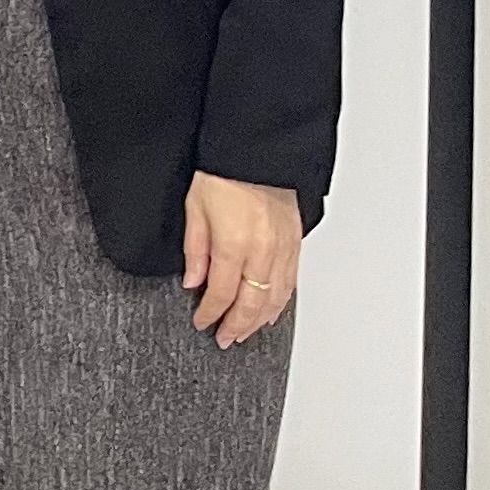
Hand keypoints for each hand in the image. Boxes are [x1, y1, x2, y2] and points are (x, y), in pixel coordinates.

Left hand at [184, 170, 303, 346]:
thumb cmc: (222, 173)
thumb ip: (195, 249)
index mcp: (233, 244)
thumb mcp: (194, 208)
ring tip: (245, 331)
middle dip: (237, 325)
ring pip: (275, 298)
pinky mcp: (295, 243)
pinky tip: (271, 311)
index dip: (211, 313)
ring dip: (260, 320)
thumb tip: (194, 281)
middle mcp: (262, 252)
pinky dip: (280, 302)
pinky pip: (290, 282)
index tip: (202, 322)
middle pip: (252, 303)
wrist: (256, 152)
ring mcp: (283, 249)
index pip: (222, 293)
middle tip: (225, 338)